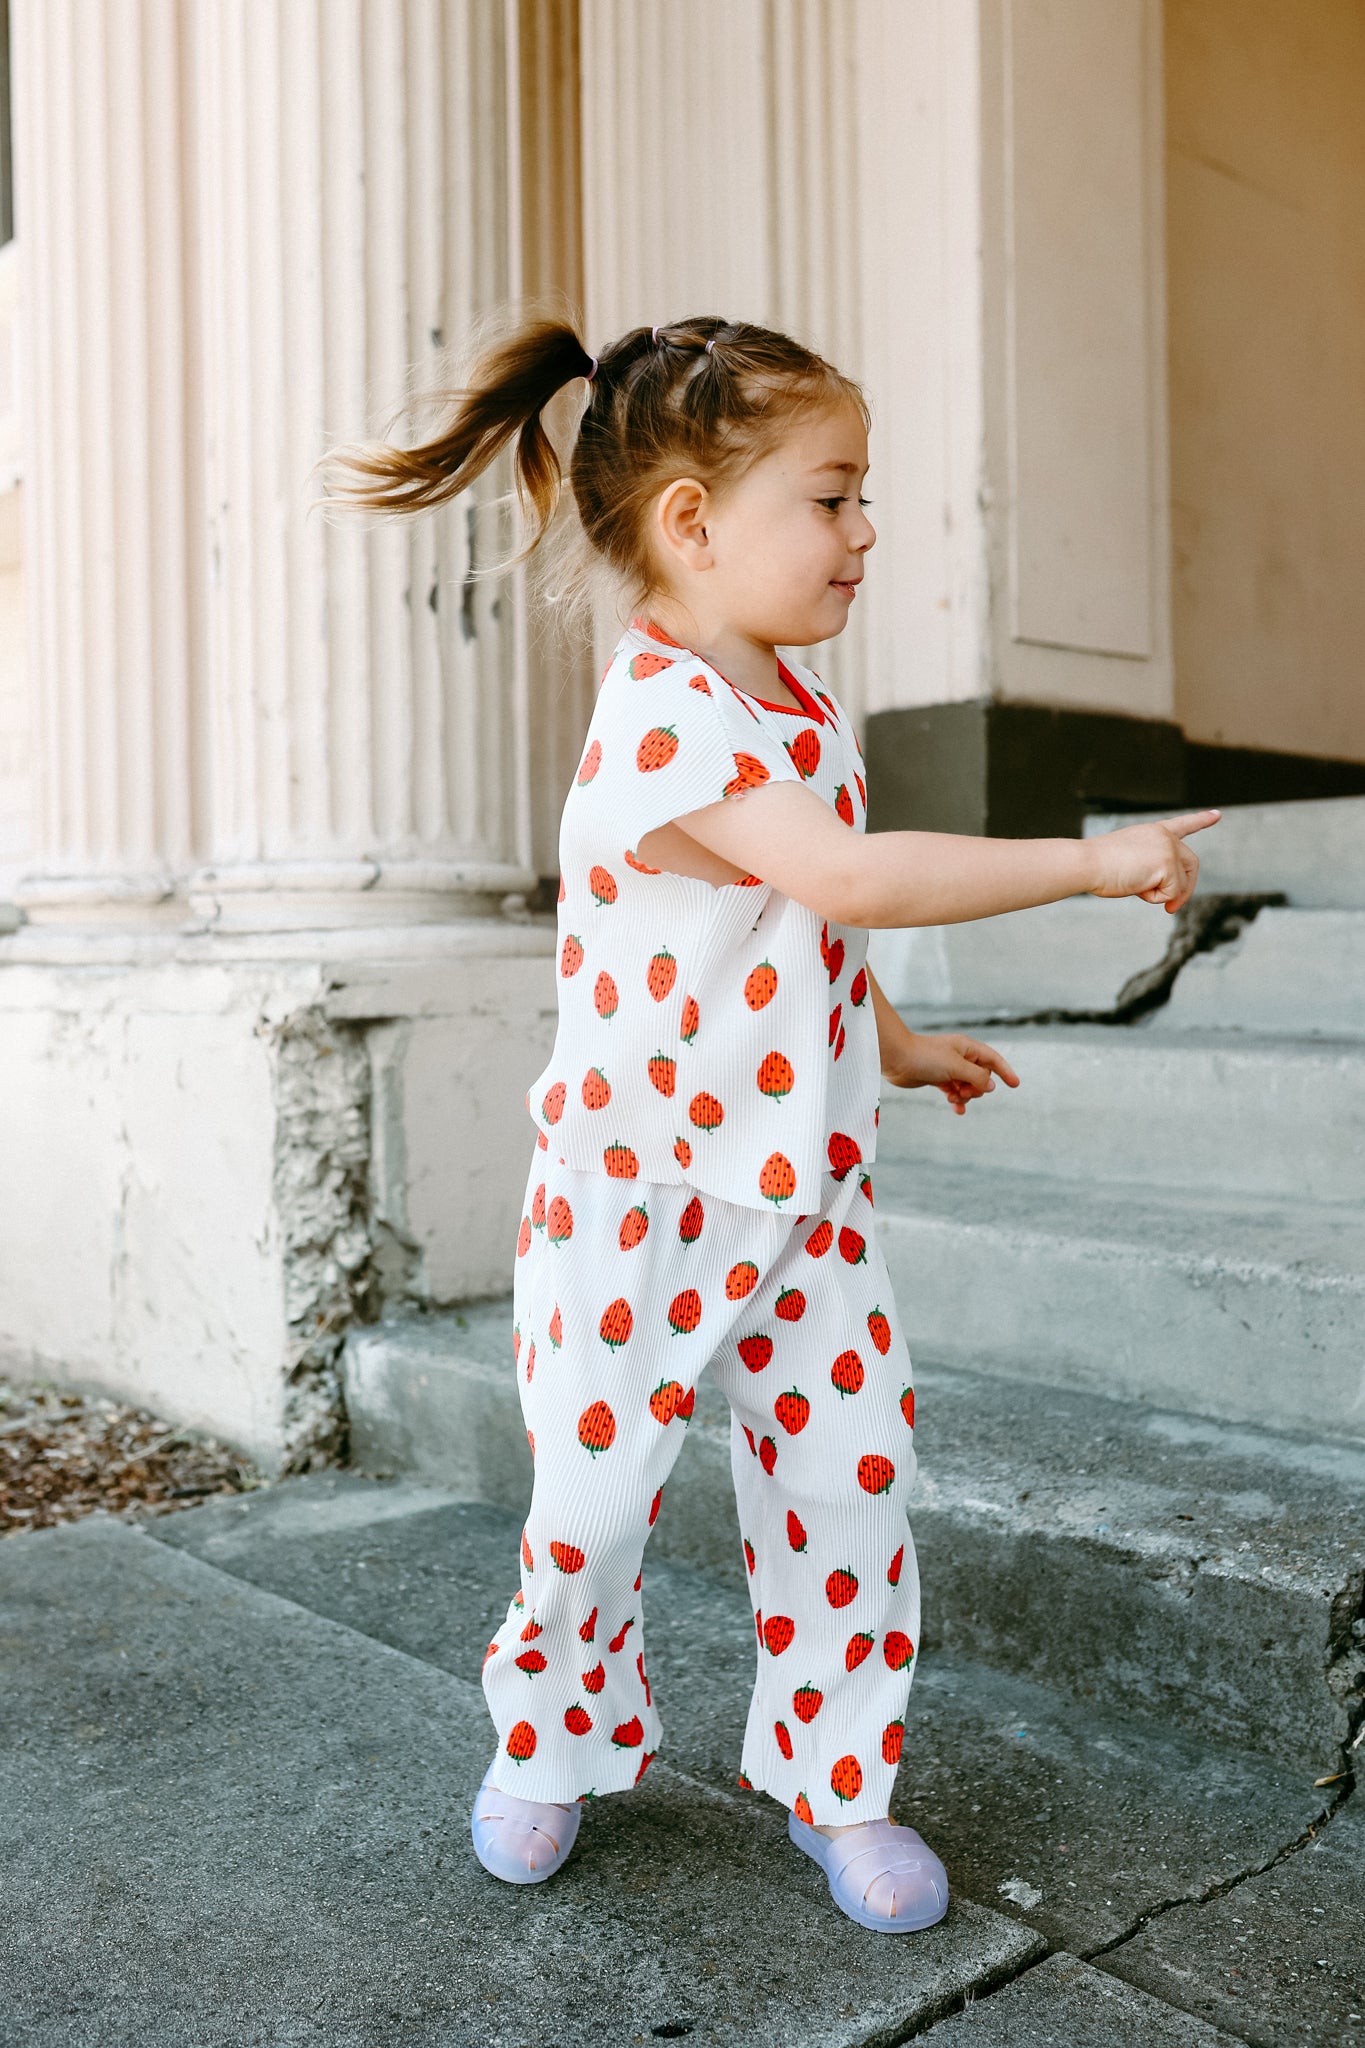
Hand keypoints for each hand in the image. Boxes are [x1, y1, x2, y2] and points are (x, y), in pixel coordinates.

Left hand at [883, 1033, 1020, 1114]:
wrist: (896, 1059)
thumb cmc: (925, 1057)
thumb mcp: (956, 1066)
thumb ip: (976, 1077)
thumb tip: (990, 1087)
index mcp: (967, 1047)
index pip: (993, 1059)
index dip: (1005, 1071)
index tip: (1015, 1085)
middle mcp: (960, 1056)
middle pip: (981, 1076)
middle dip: (977, 1087)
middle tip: (964, 1091)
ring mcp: (949, 1068)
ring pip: (968, 1085)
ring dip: (965, 1095)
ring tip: (955, 1098)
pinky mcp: (938, 1078)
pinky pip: (954, 1091)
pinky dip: (957, 1100)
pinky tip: (957, 1109)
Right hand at [1086, 810, 1220, 913]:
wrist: (1086, 863)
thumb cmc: (1098, 866)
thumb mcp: (1129, 861)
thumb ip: (1152, 868)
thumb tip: (1170, 893)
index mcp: (1153, 832)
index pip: (1182, 824)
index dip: (1201, 820)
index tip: (1217, 814)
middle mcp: (1165, 836)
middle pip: (1191, 864)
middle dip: (1185, 889)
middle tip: (1171, 909)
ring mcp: (1168, 849)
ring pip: (1181, 883)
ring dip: (1162, 895)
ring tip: (1137, 889)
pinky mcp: (1167, 864)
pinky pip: (1172, 893)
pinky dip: (1155, 899)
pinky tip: (1137, 887)